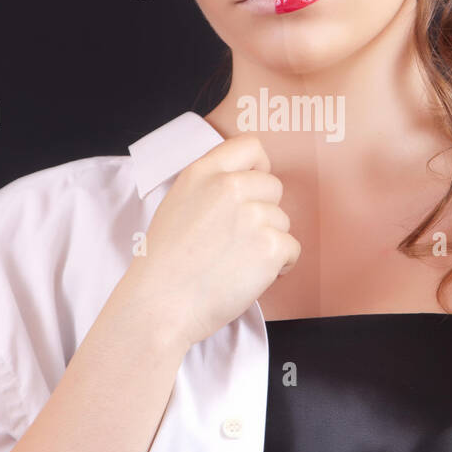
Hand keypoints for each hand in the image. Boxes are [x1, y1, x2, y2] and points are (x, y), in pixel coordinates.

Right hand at [125, 133, 300, 349]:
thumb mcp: (178, 205)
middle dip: (264, 212)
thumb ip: (210, 187)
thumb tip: (246, 185)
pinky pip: (291, 249)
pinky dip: (278, 266)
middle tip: (237, 240)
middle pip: (273, 186)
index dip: (258, 169)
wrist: (160, 305)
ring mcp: (252, 215)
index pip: (250, 146)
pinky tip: (248, 276)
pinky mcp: (269, 246)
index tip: (252, 191)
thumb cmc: (165, 265)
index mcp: (202, 173)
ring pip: (283, 221)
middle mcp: (229, 186)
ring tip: (236, 263)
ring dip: (268, 242)